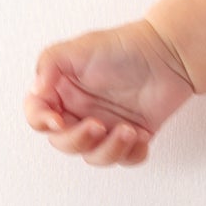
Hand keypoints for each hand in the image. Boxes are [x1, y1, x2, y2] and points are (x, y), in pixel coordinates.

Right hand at [24, 19, 195, 166]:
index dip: (42, 122)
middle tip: (98, 125)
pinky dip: (132, 153)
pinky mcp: (132, 135)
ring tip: (128, 130)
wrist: (168, 53)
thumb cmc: (124, 47)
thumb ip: (49, 64)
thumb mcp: (77, 47)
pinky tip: (141, 135)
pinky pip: (126, 158)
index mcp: (62, 92)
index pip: (38, 116)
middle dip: (79, 139)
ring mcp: (107, 125)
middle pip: (63, 143)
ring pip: (94, 156)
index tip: (58, 120)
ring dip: (109, 149)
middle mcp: (80, 112)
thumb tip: (37, 90)